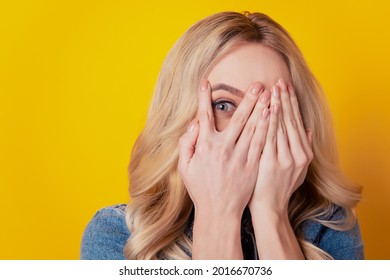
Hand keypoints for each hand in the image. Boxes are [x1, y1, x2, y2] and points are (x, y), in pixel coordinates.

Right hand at [178, 79, 270, 216]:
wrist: (219, 211)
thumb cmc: (201, 188)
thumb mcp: (184, 167)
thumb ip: (186, 143)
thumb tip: (194, 123)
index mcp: (205, 146)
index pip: (204, 116)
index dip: (203, 98)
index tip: (205, 82)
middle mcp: (224, 148)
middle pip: (237, 118)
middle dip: (248, 99)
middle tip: (258, 83)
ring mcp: (240, 156)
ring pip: (253, 128)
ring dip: (261, 109)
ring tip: (269, 93)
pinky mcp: (252, 165)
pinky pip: (261, 142)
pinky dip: (267, 127)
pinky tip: (272, 115)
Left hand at [248, 78, 312, 213]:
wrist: (269, 208)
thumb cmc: (279, 188)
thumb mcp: (297, 170)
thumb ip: (303, 149)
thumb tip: (306, 131)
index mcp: (304, 154)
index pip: (297, 122)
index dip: (292, 104)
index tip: (287, 88)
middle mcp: (297, 155)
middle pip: (290, 121)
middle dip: (285, 99)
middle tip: (280, 81)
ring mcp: (285, 158)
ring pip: (281, 126)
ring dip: (277, 106)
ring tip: (273, 88)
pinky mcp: (271, 162)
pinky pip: (269, 137)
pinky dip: (269, 122)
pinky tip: (267, 108)